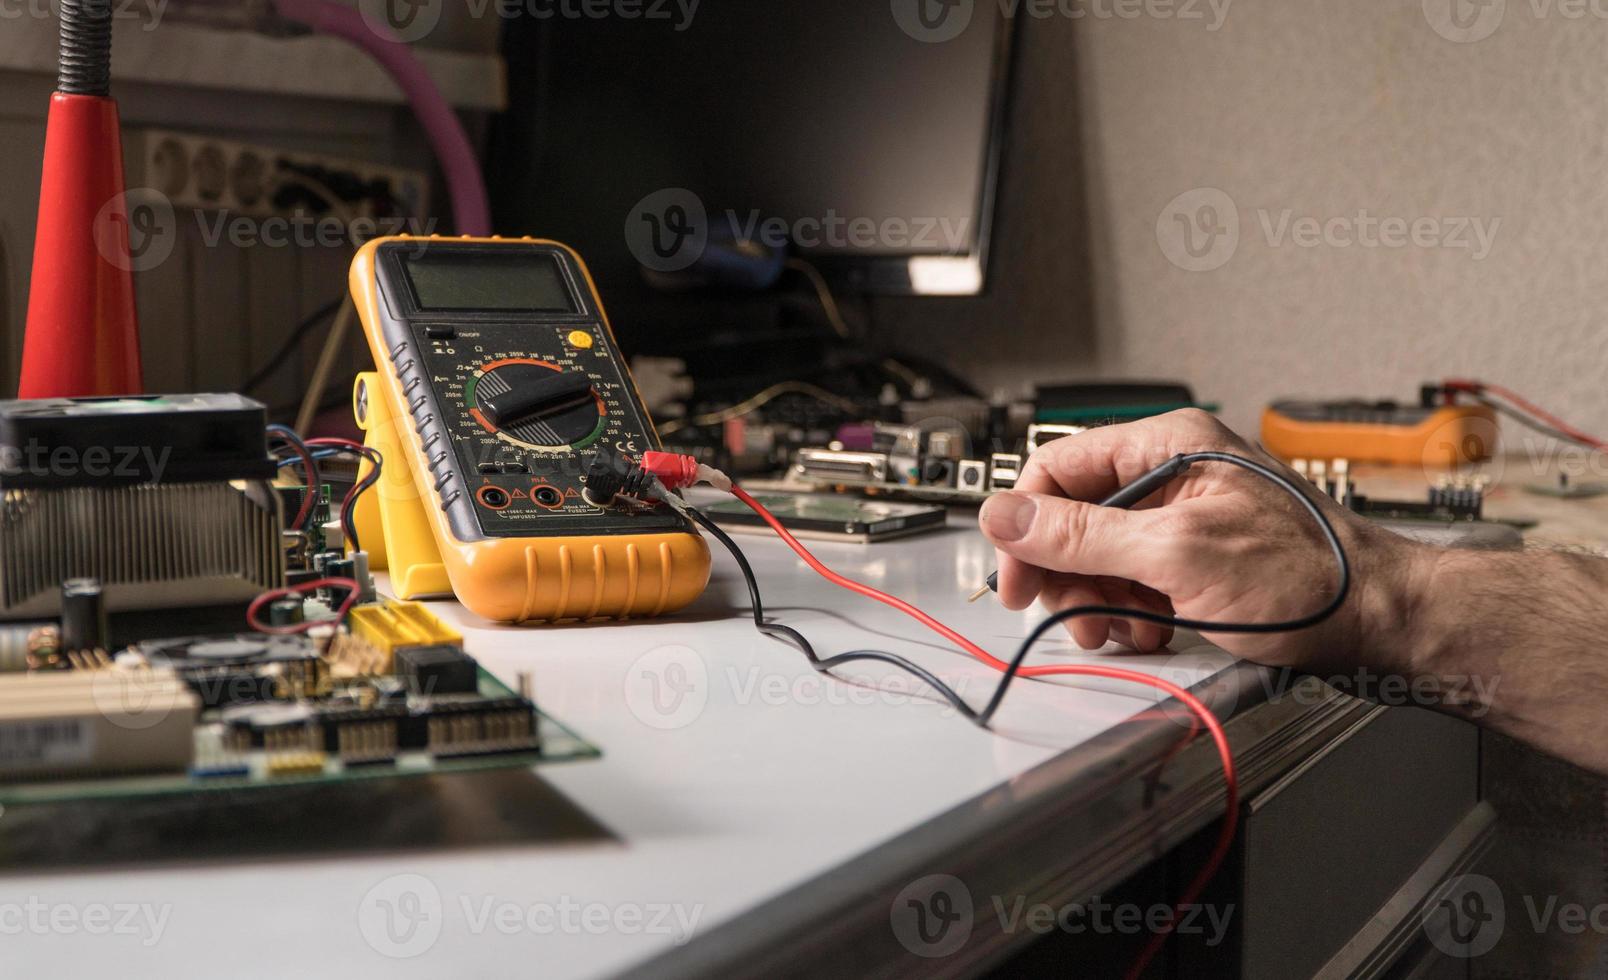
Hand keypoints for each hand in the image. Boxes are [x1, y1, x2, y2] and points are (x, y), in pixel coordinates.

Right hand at [977, 409, 1425, 671]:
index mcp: (1166, 446)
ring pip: (1100, 557)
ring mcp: (1183, 516)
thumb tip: (1008, 515)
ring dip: (1102, 602)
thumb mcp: (1176, 555)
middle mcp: (1171, 472)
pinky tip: (1155, 629)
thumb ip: (1083, 535)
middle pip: (1074, 519)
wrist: (1380, 621)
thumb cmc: (1308, 578)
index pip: (1059, 468)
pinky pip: (1132, 581)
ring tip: (1128, 628)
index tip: (1017, 577)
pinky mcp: (1194, 556)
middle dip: (1070, 575)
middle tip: (1078, 616)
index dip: (1027, 525)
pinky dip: (1132, 613)